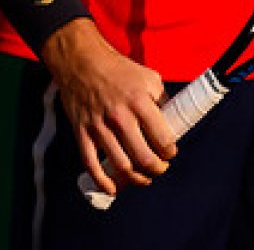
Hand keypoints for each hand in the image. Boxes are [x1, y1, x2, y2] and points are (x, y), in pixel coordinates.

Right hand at [41, 18, 176, 196]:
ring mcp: (99, 128)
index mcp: (140, 102)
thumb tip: (170, 121)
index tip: (171, 153)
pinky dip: (103, 182)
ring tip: (144, 178)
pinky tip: (114, 188)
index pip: (162, 138)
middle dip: (157, 168)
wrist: (84, 63)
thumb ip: (161, 100)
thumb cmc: (120, 70)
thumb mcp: (150, 78)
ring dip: (135, 178)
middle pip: (143, 157)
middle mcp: (120, 118)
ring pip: (120, 165)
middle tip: (161, 168)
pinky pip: (92, 165)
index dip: (170, 151)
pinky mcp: (82, 134)